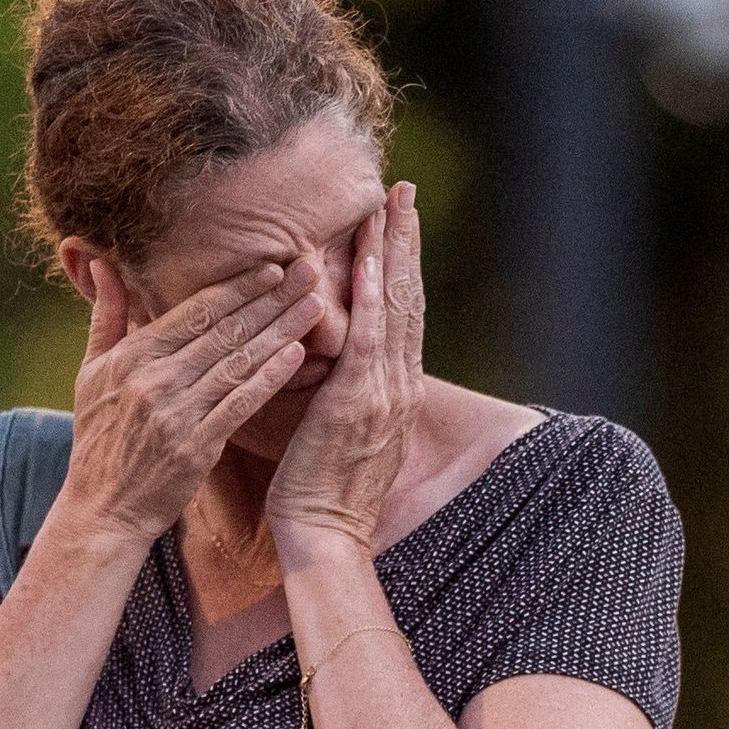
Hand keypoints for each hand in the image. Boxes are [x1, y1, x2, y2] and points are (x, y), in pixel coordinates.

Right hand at [64, 254, 327, 544]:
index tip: (273, 265)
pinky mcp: (197, 446)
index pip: (194, 312)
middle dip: (271, 298)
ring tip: (317, 306)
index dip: (237, 287)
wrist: (103, 508)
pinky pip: (241, 404)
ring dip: (282, 330)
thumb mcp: (91, 372)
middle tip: (310, 270)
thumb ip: (106, 317)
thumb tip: (100, 263)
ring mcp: (177, 413)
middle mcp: (155, 379)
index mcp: (132, 356)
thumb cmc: (100, 439)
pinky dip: (270, 378)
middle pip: (224, 329)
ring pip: (239, 361)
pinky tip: (298, 355)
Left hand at [268, 182, 425, 551]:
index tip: (396, 222)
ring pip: (397, 308)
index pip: (402, 315)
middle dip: (405, 242)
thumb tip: (332, 366)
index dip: (401, 265)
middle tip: (403, 192)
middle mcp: (398, 386)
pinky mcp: (359, 402)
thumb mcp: (339, 435)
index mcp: (392, 392)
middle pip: (409, 299)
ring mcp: (384, 393)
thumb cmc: (319, 493)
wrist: (324, 536)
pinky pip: (370, 338)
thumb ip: (344, 395)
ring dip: (394, 252)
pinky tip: (371, 259)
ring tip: (392, 205)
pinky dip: (374, 295)